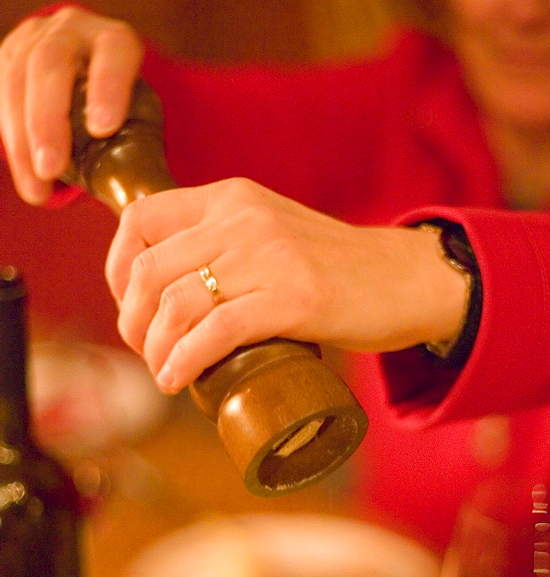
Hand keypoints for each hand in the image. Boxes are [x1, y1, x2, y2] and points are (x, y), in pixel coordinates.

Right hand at [0, 6, 142, 203]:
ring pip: (15, 80)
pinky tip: (26, 178)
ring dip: (21, 139)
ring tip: (37, 187)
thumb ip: (139, 145)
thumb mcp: (138, 116)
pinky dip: (10, 141)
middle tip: (50, 168)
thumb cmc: (122, 110)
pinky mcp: (4, 60)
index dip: (108, 86)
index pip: (114, 52)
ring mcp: (31, 40)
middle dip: (47, 119)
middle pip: (49, 62)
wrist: (84, 80)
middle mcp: (71, 30)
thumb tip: (143, 201)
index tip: (103, 128)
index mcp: (114, 40)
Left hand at [105, 177, 468, 392]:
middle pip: (149, 271)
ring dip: (155, 348)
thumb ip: (223, 241)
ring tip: (162, 371)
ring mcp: (269, 257)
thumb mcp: (268, 231)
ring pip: (176, 304)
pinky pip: (216, 331)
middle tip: (146, 350)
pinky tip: (176, 379)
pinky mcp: (294, 299)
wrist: (405, 278)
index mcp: (230, 197)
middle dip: (133, 322)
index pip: (140, 220)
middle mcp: (242, 219)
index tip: (131, 307)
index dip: (117, 269)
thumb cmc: (333, 268)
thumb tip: (164, 289)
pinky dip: (184, 360)